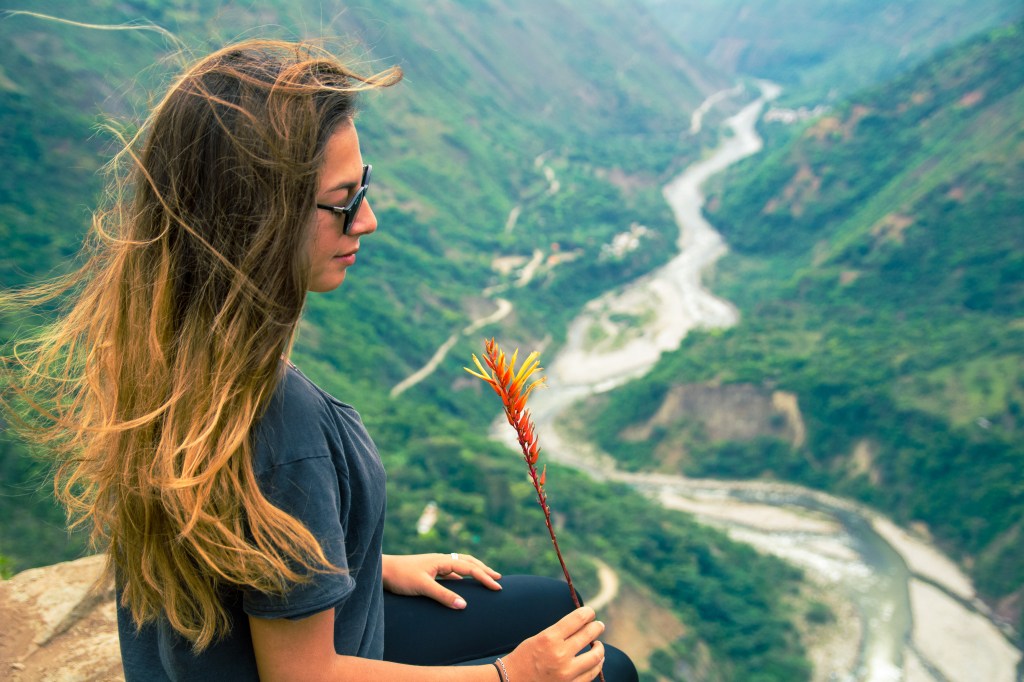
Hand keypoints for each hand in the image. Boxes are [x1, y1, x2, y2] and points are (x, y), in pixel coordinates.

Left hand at [381, 553, 501, 608]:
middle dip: (484, 570)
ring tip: (486, 577)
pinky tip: (463, 584)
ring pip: (461, 565)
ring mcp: (435, 565)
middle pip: (468, 562)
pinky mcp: (429, 572)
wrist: (381, 571)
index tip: (498, 587)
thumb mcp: (422, 587)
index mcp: (442, 561)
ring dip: (475, 571)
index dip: (485, 577)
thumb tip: (464, 605)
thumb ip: (443, 596)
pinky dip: (462, 577)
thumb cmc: (400, 576)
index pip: (470, 567)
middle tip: (499, 578)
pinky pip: (451, 573)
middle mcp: (441, 560)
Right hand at [501, 606, 604, 681]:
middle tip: (599, 625)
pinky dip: (596, 666)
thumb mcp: (539, 638)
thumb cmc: (524, 658)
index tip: (591, 613)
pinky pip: (590, 674)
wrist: (512, 681)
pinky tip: (596, 661)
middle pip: (589, 635)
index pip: (577, 619)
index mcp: (549, 638)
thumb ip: (560, 632)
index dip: (588, 613)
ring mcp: (566, 673)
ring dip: (600, 648)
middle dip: (597, 627)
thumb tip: (581, 624)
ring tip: (598, 645)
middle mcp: (560, 654)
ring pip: (595, 657)